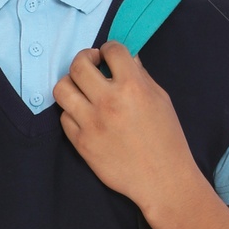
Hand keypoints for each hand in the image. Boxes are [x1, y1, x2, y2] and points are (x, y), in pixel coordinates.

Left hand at [53, 40, 203, 220]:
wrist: (161, 179)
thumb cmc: (166, 138)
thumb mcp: (161, 99)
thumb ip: (140, 75)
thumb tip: (125, 58)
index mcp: (132, 86)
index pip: (111, 49)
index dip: (110, 49)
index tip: (110, 56)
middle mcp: (108, 101)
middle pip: (78, 65)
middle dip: (85, 59)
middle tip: (92, 65)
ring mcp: (91, 123)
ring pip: (62, 89)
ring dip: (71, 83)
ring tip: (82, 88)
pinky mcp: (81, 143)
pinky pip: (64, 118)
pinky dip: (72, 112)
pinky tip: (85, 114)